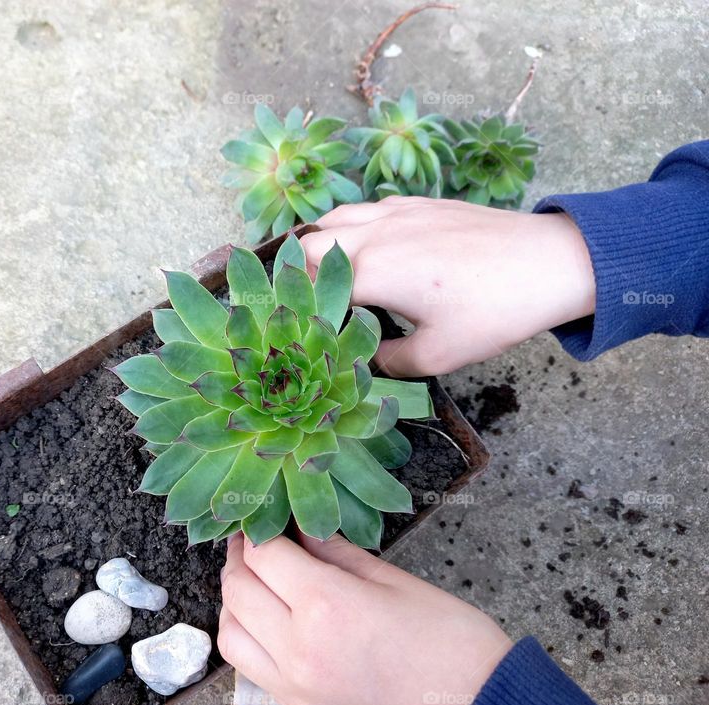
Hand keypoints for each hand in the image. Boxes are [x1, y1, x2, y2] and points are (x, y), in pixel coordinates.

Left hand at [218, 532, 511, 704]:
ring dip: (235, 601)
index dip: (257, 530)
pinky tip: (267, 621)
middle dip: (240, 558)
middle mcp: (300, 649)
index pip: (264, 556)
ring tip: (255, 580)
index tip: (262, 517)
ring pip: (232, 635)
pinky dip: (248, 638)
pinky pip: (251, 668)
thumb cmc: (452, 645)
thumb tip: (304, 529)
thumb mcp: (396, 582)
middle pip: (238, 591)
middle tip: (252, 540)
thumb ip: (339, 553)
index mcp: (326, 606)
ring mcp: (296, 686)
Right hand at [300, 197, 595, 375]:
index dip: (295, 310)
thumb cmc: (494, 310)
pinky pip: (365, 209)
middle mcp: (373, 234)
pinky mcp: (418, 203)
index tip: (293, 332)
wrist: (550, 262)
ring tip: (323, 276)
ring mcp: (395, 212)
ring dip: (319, 246)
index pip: (308, 286)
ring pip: (333, 219)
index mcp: (372, 272)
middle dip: (297, 276)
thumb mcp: (439, 353)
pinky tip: (366, 249)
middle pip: (308, 246)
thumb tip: (363, 363)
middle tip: (303, 307)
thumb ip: (387, 362)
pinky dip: (350, 227)